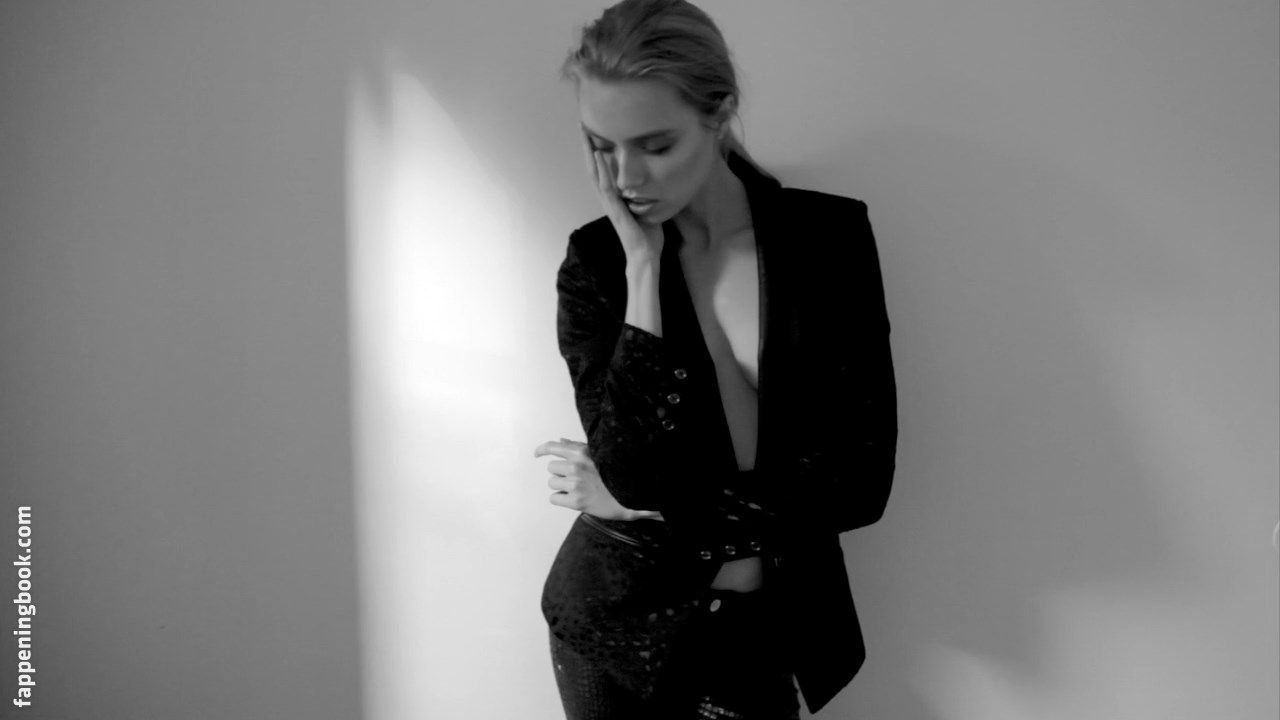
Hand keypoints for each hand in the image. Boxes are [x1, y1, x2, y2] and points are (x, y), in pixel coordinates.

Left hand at [534, 437, 664, 520]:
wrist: (629, 497)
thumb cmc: (613, 474)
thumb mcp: (598, 455)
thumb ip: (578, 447)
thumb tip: (560, 441)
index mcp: (581, 452)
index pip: (553, 447)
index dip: (542, 450)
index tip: (537, 454)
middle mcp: (577, 466)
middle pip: (551, 468)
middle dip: (560, 473)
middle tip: (576, 479)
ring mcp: (576, 484)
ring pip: (552, 483)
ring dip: (561, 486)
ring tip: (579, 489)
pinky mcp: (576, 502)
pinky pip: (554, 498)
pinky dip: (562, 499)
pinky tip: (576, 498)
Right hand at [581, 129, 664, 258]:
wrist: (644, 256)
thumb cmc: (646, 236)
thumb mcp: (647, 208)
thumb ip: (645, 194)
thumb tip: (656, 181)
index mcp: (614, 197)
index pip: (602, 169)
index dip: (596, 151)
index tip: (593, 131)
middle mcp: (608, 198)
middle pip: (593, 167)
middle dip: (587, 146)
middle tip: (582, 124)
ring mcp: (609, 203)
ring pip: (596, 173)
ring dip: (590, 152)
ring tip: (586, 133)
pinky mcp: (615, 209)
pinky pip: (607, 186)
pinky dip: (603, 169)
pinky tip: (600, 154)